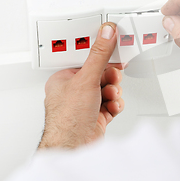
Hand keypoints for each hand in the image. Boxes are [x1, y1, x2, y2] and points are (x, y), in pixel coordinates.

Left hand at [38, 23, 124, 149]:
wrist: (74, 147)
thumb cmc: (67, 118)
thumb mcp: (86, 79)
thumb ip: (99, 55)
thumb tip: (106, 34)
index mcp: (64, 79)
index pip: (86, 60)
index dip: (101, 56)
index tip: (114, 50)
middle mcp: (73, 92)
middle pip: (101, 75)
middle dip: (111, 78)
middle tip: (113, 78)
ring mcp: (86, 105)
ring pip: (109, 90)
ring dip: (114, 93)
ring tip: (110, 97)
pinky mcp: (96, 116)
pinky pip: (112, 104)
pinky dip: (115, 105)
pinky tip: (112, 107)